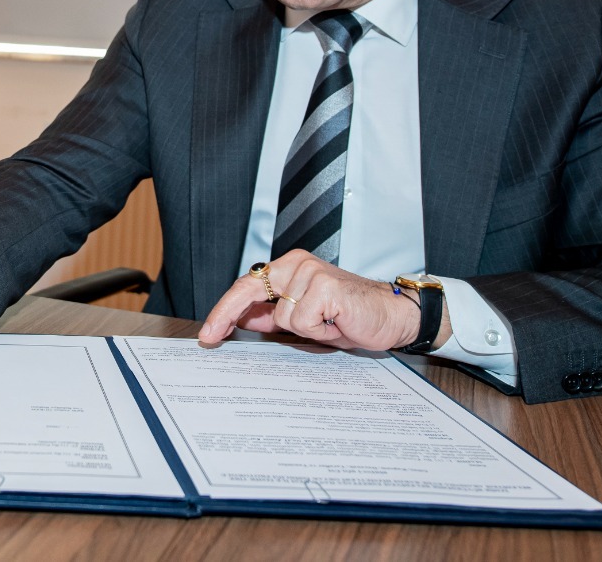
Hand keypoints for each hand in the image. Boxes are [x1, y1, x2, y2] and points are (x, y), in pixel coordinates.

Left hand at [198, 250, 450, 351]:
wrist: (392, 317)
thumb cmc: (351, 317)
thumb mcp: (305, 318)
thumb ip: (274, 316)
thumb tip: (243, 321)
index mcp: (290, 267)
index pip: (248, 286)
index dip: (224, 310)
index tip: (209, 332)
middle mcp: (297, 264)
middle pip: (249, 291)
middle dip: (227, 315)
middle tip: (211, 337)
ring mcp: (310, 272)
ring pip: (281, 317)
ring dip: (304, 330)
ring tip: (328, 324)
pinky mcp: (324, 286)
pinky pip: (302, 322)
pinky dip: (319, 331)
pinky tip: (336, 323)